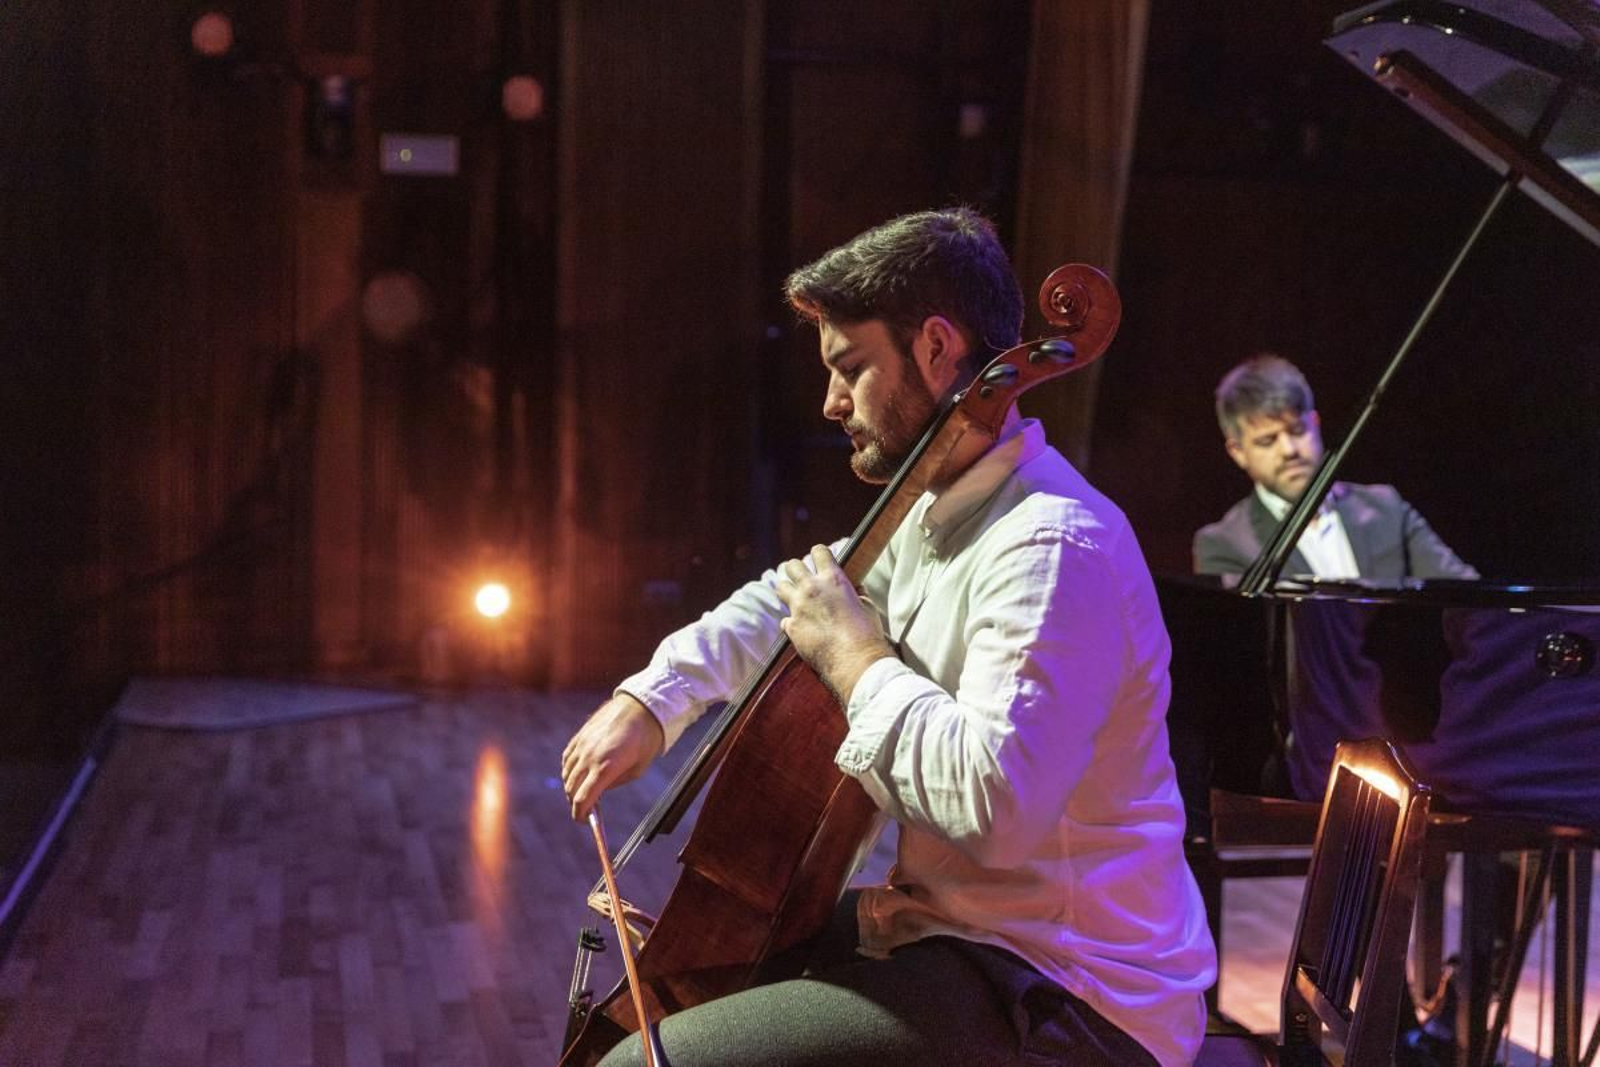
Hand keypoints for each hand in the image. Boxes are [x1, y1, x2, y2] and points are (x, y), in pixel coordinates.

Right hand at [561, 693, 664, 820]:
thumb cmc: (645, 739)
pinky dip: (569, 769)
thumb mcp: (638, 768)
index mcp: (606, 768)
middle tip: (584, 809)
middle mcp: (589, 757)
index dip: (580, 814)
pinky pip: (567, 758)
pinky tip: (576, 773)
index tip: (582, 820)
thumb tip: (601, 790)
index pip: (583, 799)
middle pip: (572, 788)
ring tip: (581, 791)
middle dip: (575, 802)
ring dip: (571, 786)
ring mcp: (582, 745)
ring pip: (567, 774)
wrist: (641, 706)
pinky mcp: (580, 735)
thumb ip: (616, 782)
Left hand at [774, 544, 895, 704]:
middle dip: (796, 570)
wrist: (856, 661)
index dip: (818, 554)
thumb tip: (855, 588)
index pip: (819, 552)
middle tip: (802, 578)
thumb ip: (856, 593)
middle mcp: (812, 588)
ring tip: (795, 598)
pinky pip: (785, 620)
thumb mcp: (867, 606)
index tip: (818, 558)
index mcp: (833, 579)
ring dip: (788, 590)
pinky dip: (792, 623)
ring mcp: (798, 608)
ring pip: (781, 587)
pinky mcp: (791, 627)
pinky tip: (801, 629)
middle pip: (792, 565)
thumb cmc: (867, 634)